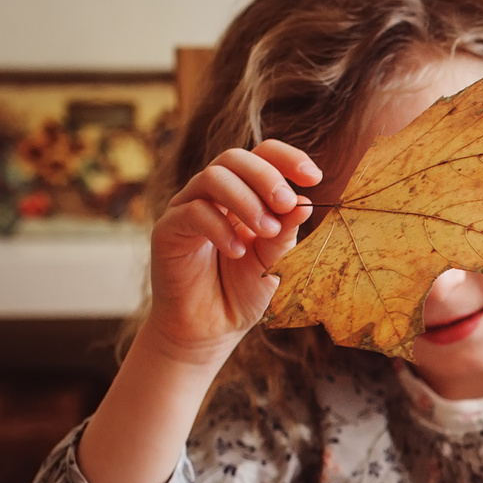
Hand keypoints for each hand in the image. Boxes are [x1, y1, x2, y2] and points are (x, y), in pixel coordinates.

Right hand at [143, 141, 321, 362]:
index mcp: (245, 194)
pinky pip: (193, 211)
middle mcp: (214, 194)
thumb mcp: (273, 260)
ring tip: (266, 232)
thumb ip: (285, 232)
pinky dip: (220, 228)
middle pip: (235, 158)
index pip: (263, 155)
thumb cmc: (243, 291)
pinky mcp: (168, 228)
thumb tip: (305, 202)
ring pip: (212, 178)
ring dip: (246, 201)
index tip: (314, 177)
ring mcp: (188, 207)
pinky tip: (237, 252)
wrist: (211, 327)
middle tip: (286, 204)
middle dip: (266, 177)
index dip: (288, 158)